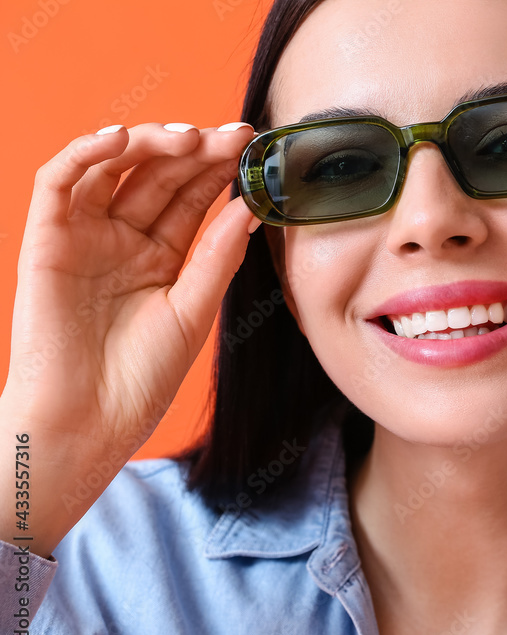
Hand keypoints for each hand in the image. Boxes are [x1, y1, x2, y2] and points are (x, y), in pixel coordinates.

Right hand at [1, 121, 258, 554]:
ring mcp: (85, 236)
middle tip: (233, 134)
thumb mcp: (194, 311)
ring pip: (113, 168)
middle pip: (160, 176)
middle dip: (196, 150)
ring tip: (189, 138)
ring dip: (149, 143)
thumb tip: (251, 205)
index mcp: (163, 256)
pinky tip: (123, 139)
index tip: (254, 145)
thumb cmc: (143, 378)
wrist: (90, 423)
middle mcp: (124, 238)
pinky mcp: (47, 240)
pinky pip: (59, 183)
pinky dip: (86, 153)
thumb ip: (217, 255)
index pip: (193, 197)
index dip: (221, 168)